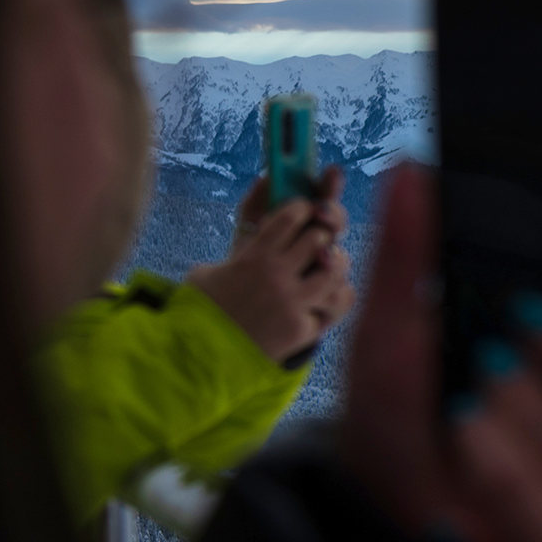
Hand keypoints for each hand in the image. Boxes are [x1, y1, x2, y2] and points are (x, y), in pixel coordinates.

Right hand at [188, 168, 355, 362]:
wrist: (202, 359)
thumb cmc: (205, 309)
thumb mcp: (208, 268)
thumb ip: (240, 236)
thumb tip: (264, 182)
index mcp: (252, 257)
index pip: (290, 216)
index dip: (302, 207)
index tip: (304, 208)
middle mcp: (276, 277)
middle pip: (318, 238)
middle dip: (321, 233)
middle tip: (319, 237)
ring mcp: (293, 303)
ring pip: (334, 269)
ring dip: (335, 262)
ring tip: (329, 263)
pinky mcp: (304, 328)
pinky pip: (337, 302)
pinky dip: (339, 294)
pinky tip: (332, 291)